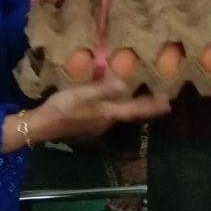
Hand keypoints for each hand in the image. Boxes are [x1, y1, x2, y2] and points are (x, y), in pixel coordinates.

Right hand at [34, 76, 169, 141]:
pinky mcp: (85, 124)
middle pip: (128, 113)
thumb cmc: (64, 108)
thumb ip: (105, 89)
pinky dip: (111, 106)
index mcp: (108, 114)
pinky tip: (105, 99)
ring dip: (126, 105)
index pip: (135, 110)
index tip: (168, 103)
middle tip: (154, 96)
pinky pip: (104, 113)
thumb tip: (126, 83)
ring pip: (116, 113)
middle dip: (141, 105)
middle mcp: (106, 122)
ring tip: (132, 94)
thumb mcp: (84, 94)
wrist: (42, 126)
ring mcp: (95, 125)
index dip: (152, 106)